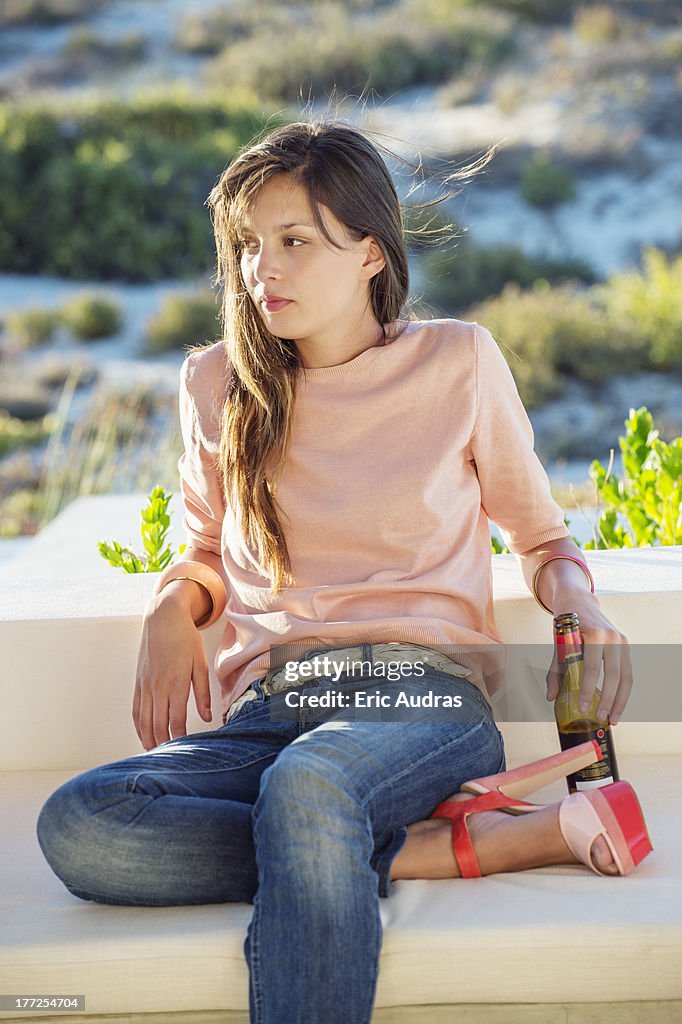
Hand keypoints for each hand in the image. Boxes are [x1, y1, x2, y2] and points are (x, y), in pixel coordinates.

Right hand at [133, 593, 212, 750]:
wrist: (163, 618)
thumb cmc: (186, 639)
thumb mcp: (201, 664)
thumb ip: (203, 693)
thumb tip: (207, 716)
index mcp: (176, 683)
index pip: (177, 719)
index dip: (180, 738)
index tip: (185, 749)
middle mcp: (158, 687)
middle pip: (158, 724)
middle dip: (163, 743)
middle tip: (169, 757)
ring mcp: (145, 684)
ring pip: (144, 719)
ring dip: (148, 738)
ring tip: (154, 752)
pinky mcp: (138, 681)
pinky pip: (136, 708)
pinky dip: (138, 724)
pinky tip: (143, 734)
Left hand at [545, 591, 631, 724]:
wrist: (579, 601)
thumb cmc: (567, 622)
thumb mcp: (558, 644)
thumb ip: (556, 671)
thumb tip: (551, 696)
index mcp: (594, 635)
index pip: (591, 668)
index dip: (587, 690)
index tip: (583, 708)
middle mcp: (612, 638)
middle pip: (613, 675)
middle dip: (608, 700)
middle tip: (601, 718)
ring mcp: (621, 641)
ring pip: (626, 677)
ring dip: (620, 700)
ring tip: (613, 718)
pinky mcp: (625, 646)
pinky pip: (627, 673)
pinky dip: (623, 690)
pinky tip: (617, 704)